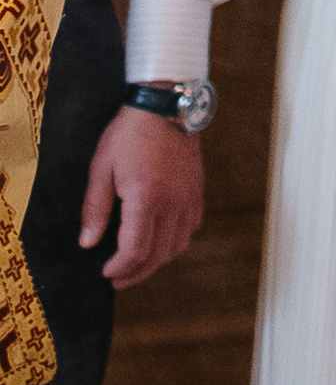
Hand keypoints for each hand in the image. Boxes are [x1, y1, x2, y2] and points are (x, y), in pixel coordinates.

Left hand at [81, 108, 202, 286]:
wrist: (165, 106)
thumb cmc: (130, 134)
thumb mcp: (102, 168)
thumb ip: (95, 209)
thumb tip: (88, 242)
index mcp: (146, 199)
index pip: (135, 251)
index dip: (119, 268)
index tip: (106, 272)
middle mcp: (172, 203)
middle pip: (158, 255)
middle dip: (136, 273)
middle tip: (118, 279)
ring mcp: (188, 198)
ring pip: (177, 246)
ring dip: (157, 261)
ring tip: (138, 263)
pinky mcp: (197, 192)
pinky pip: (190, 228)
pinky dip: (175, 242)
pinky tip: (161, 239)